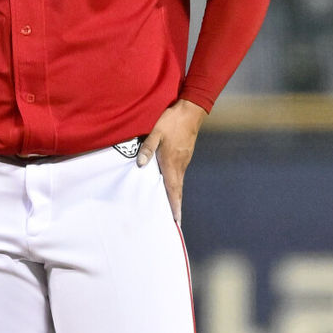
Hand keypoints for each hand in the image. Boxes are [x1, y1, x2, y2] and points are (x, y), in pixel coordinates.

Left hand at [135, 99, 207, 224]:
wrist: (191, 110)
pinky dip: (174, 185)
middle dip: (175, 207)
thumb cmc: (172, 121)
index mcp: (172, 163)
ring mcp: (183, 160)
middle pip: (177, 191)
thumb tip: (140, 165)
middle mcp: (180, 165)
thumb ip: (147, 148)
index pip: (173, 190)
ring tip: (170, 210)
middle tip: (174, 223)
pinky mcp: (184, 155)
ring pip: (177, 183)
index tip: (176, 222)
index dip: (174, 207)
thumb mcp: (156, 132)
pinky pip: (178, 175)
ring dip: (174, 197)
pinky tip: (168, 187)